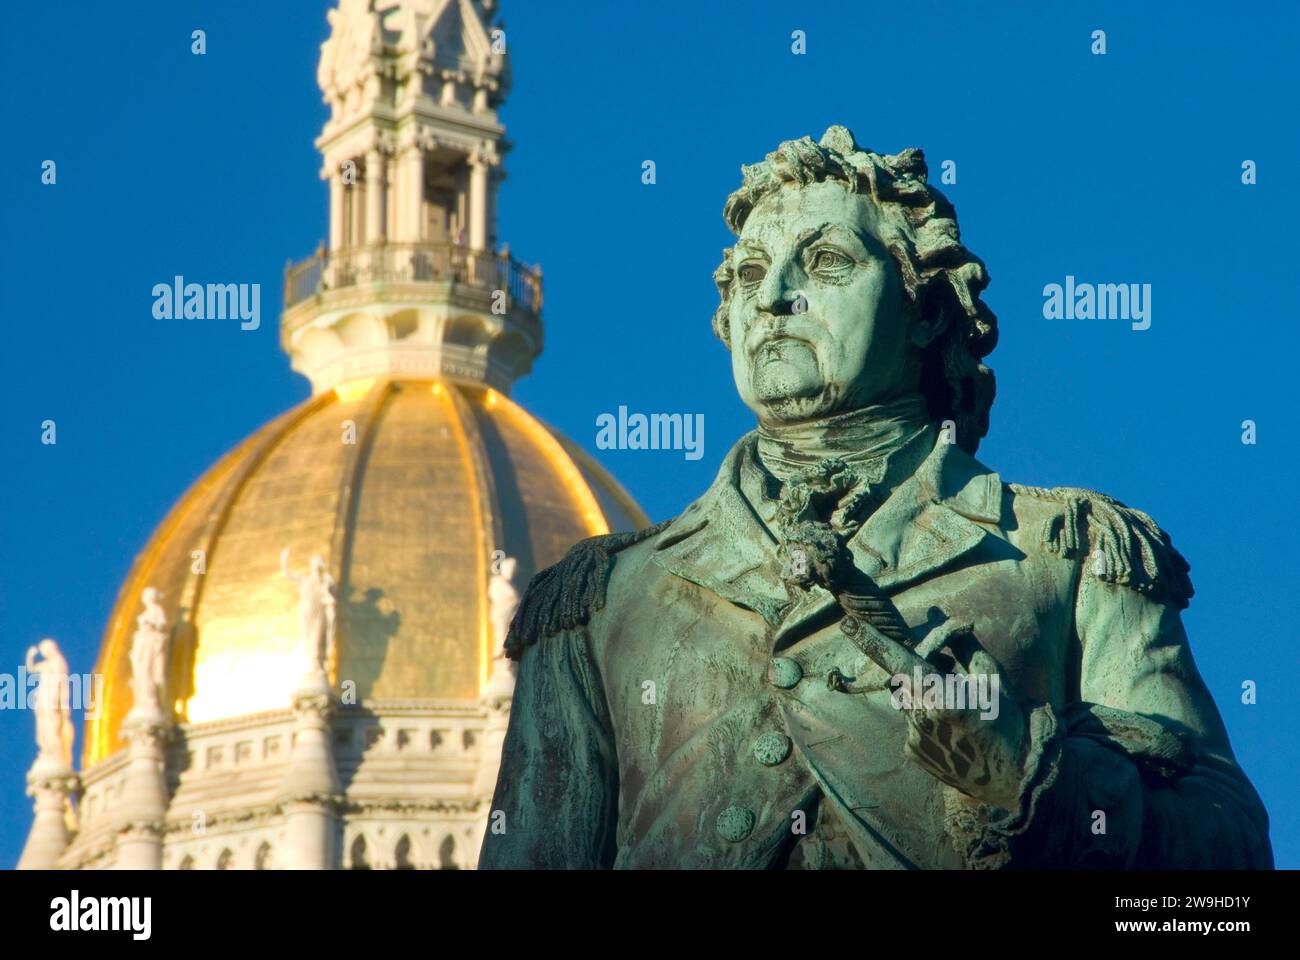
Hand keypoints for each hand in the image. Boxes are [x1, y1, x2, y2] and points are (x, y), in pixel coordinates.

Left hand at [843, 615, 1031, 810]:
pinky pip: (911, 722)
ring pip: (907, 700)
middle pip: (904, 678)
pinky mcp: (911, 752)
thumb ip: (962, 646)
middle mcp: (921, 717)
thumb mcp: (991, 677)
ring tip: (956, 707)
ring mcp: (913, 737)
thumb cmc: (1006, 720)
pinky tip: (951, 729)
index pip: (899, 660)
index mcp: (942, 696)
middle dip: (919, 669)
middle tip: (948, 671)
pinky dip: (925, 717)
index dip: (871, 640)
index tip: (847, 623)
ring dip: (923, 694)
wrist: (1012, 775)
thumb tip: (940, 617)